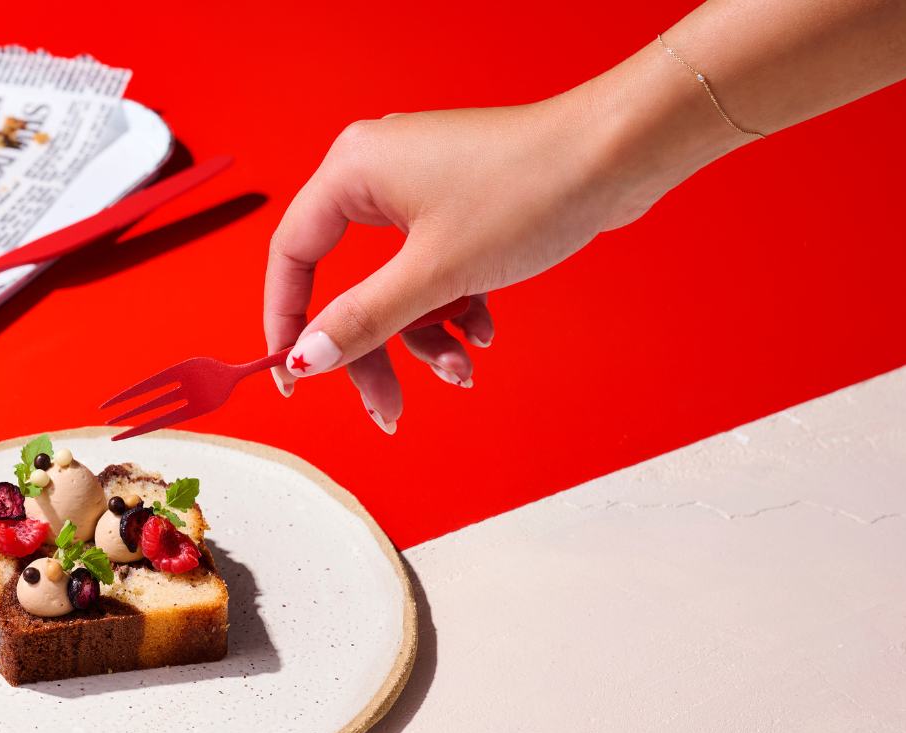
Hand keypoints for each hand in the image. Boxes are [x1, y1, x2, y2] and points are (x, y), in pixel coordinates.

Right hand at [263, 96, 678, 431]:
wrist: (618, 154)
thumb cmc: (529, 190)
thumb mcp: (435, 272)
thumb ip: (363, 320)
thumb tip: (307, 359)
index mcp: (352, 171)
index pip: (291, 259)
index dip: (286, 324)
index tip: (291, 378)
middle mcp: (377, 173)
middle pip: (347, 283)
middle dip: (372, 349)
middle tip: (386, 406)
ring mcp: (421, 188)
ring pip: (396, 283)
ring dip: (423, 334)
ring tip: (460, 369)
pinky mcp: (459, 203)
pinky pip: (432, 269)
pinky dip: (452, 306)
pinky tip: (484, 330)